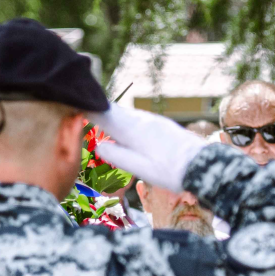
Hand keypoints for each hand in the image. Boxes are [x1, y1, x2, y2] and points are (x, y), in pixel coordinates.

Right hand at [88, 105, 207, 192]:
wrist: (204, 166)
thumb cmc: (172, 172)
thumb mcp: (141, 169)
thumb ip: (118, 156)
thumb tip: (97, 144)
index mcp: (133, 130)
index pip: (103, 114)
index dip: (86, 108)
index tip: (70, 103)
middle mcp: (142, 120)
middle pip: (113, 111)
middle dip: (96, 109)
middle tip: (77, 105)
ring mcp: (153, 121)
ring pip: (126, 115)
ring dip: (111, 115)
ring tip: (96, 115)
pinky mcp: (162, 125)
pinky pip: (137, 119)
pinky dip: (125, 121)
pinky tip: (123, 128)